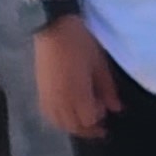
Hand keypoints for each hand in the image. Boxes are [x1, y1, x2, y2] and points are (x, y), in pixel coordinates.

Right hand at [32, 18, 117, 136]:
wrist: (53, 26)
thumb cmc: (80, 41)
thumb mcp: (99, 63)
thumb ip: (107, 88)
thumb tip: (116, 108)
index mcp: (77, 93)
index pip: (88, 119)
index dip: (99, 119)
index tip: (107, 110)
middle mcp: (60, 100)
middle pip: (73, 126)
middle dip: (88, 129)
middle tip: (100, 126)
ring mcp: (47, 96)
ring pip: (59, 123)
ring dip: (73, 126)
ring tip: (83, 121)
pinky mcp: (40, 90)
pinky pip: (48, 114)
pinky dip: (59, 119)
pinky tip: (66, 114)